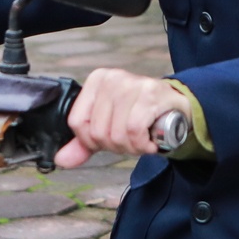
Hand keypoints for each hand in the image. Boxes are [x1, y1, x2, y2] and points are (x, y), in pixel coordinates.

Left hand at [55, 69, 187, 168]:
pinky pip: (133, 130)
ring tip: (142, 141)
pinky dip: (141, 144)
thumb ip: (84, 143)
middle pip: (96, 131)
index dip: (92, 141)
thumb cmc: (141, 115)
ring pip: (115, 134)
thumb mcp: (109, 126)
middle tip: (131, 141)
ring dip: (131, 148)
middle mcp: (112, 79)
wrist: (178, 108)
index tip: (110, 140)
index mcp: (96, 81)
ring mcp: (131, 84)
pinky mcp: (150, 94)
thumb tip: (61, 160)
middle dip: (115, 147)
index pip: (77, 122)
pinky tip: (150, 142)